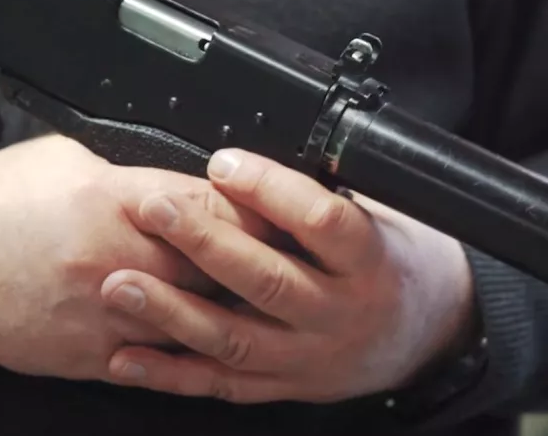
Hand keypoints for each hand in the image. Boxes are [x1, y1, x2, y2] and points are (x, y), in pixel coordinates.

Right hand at [0, 135, 271, 380]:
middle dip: (258, 262)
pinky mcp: (93, 352)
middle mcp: (117, 256)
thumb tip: (186, 177)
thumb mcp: (72, 159)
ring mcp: (107, 310)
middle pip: (215, 263)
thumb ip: (135, 170)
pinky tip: (216, 341)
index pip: (211, 205)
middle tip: (297, 263)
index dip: (257, 210)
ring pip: (197, 317)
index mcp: (115, 198)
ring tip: (270, 306)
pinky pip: (159, 358)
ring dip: (233, 310)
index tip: (286, 214)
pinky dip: (190, 350)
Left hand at [100, 148, 476, 403]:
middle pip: (268, 281)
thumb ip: (321, 197)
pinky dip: (171, 374)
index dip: (269, 190)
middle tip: (154, 211)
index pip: (320, 221)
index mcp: (369, 261)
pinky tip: (126, 357)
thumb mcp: (379, 218)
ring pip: (237, 339)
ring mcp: (310, 357)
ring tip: (121, 284)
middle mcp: (340, 313)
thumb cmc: (392, 263)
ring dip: (174, 312)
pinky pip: (224, 385)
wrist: (426, 334)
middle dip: (205, 245)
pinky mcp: (287, 387)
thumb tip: (248, 161)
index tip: (223, 163)